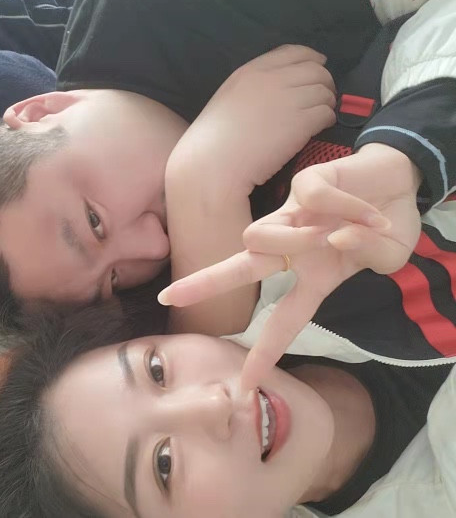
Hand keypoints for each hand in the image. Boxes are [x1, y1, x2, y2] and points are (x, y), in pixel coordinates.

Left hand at [159, 143, 421, 388]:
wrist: (398, 180)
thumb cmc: (386, 227)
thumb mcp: (384, 257)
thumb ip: (367, 255)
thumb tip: (337, 236)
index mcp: (312, 276)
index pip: (282, 320)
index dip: (266, 353)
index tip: (246, 386)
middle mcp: (293, 248)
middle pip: (237, 268)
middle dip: (203, 284)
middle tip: (166, 298)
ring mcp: (293, 216)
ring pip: (258, 236)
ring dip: (295, 242)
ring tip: (332, 235)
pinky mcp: (304, 184)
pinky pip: (315, 201)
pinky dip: (348, 209)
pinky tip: (365, 209)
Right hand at [193, 44, 337, 189]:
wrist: (213, 164)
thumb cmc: (213, 140)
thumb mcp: (229, 98)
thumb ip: (254, 87)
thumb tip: (281, 87)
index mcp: (251, 71)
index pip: (294, 52)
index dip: (312, 58)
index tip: (318, 67)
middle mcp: (273, 79)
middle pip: (316, 70)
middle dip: (324, 83)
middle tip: (321, 99)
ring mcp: (288, 99)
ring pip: (325, 91)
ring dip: (327, 103)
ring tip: (319, 117)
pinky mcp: (301, 122)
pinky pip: (326, 113)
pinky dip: (327, 120)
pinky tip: (319, 129)